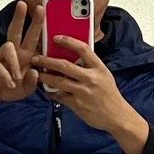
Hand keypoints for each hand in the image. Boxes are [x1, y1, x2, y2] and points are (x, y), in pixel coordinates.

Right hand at [0, 0, 44, 127]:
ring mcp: (1, 58)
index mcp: (25, 55)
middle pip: (16, 31)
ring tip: (17, 77)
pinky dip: (6, 77)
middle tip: (23, 4)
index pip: (32, 37)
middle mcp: (14, 53)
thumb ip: (32, 83)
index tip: (41, 8)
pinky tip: (10, 84)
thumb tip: (34, 72)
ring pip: (8, 46)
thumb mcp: (26, 90)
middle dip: (20, 17)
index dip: (37, 24)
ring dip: (14, 62)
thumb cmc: (10, 89)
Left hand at [32, 36, 149, 153]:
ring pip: (58, 81)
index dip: (68, 41)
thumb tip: (72, 56)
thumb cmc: (109, 94)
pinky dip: (51, 92)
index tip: (56, 38)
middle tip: (36, 58)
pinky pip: (59, 96)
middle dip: (47, 61)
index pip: (83, 49)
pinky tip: (46, 89)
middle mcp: (91, 78)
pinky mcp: (77, 104)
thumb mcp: (104, 75)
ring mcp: (83, 92)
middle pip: (64, 65)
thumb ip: (90, 66)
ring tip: (36, 73)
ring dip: (44, 77)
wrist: (117, 116)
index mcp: (99, 68)